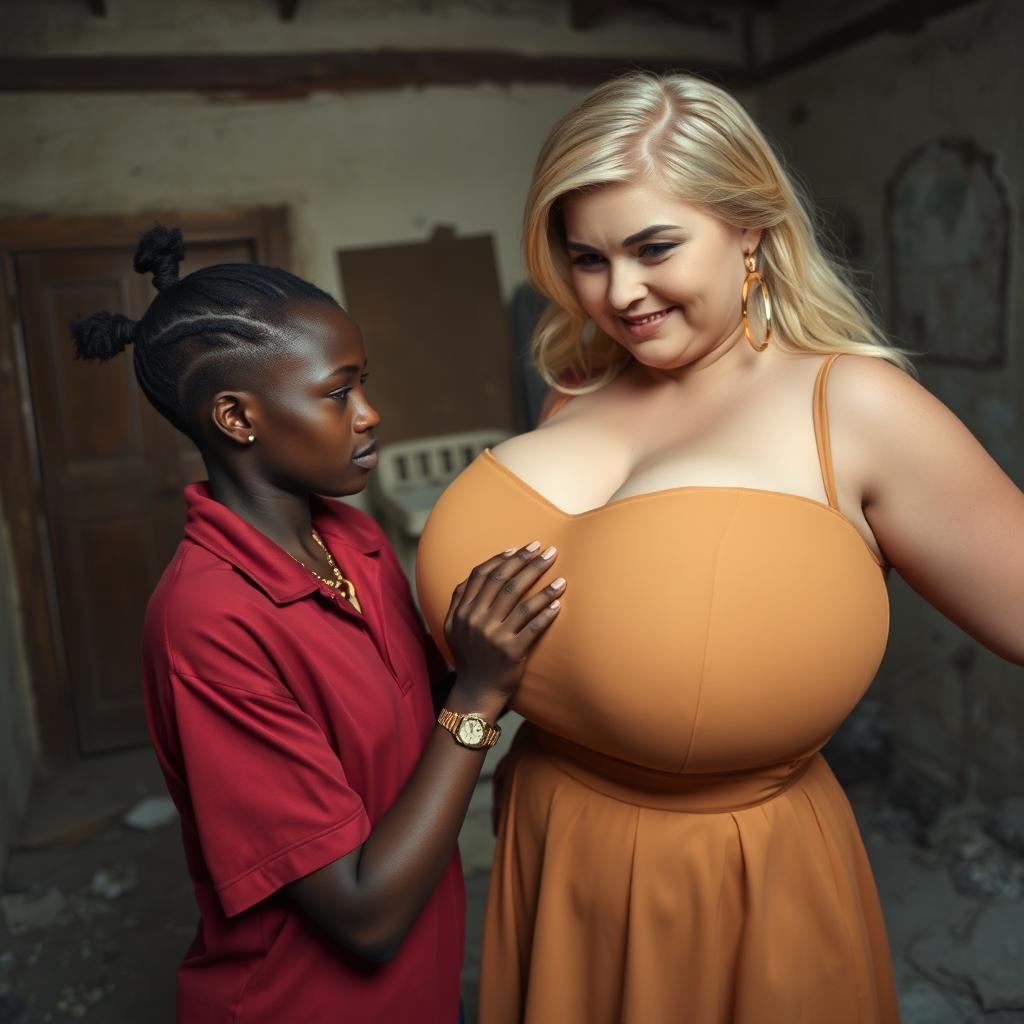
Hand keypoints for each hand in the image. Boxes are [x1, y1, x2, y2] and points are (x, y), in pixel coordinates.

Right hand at [442, 542, 563, 711]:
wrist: (475, 692)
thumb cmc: (469, 655)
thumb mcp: (453, 626)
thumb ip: (460, 599)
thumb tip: (477, 571)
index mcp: (463, 611)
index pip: (483, 575)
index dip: (503, 559)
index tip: (522, 548)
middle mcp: (476, 620)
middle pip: (504, 583)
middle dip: (527, 563)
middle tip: (546, 550)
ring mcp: (493, 636)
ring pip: (521, 603)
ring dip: (543, 586)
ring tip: (561, 576)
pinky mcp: (511, 652)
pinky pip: (532, 627)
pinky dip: (546, 613)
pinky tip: (558, 603)